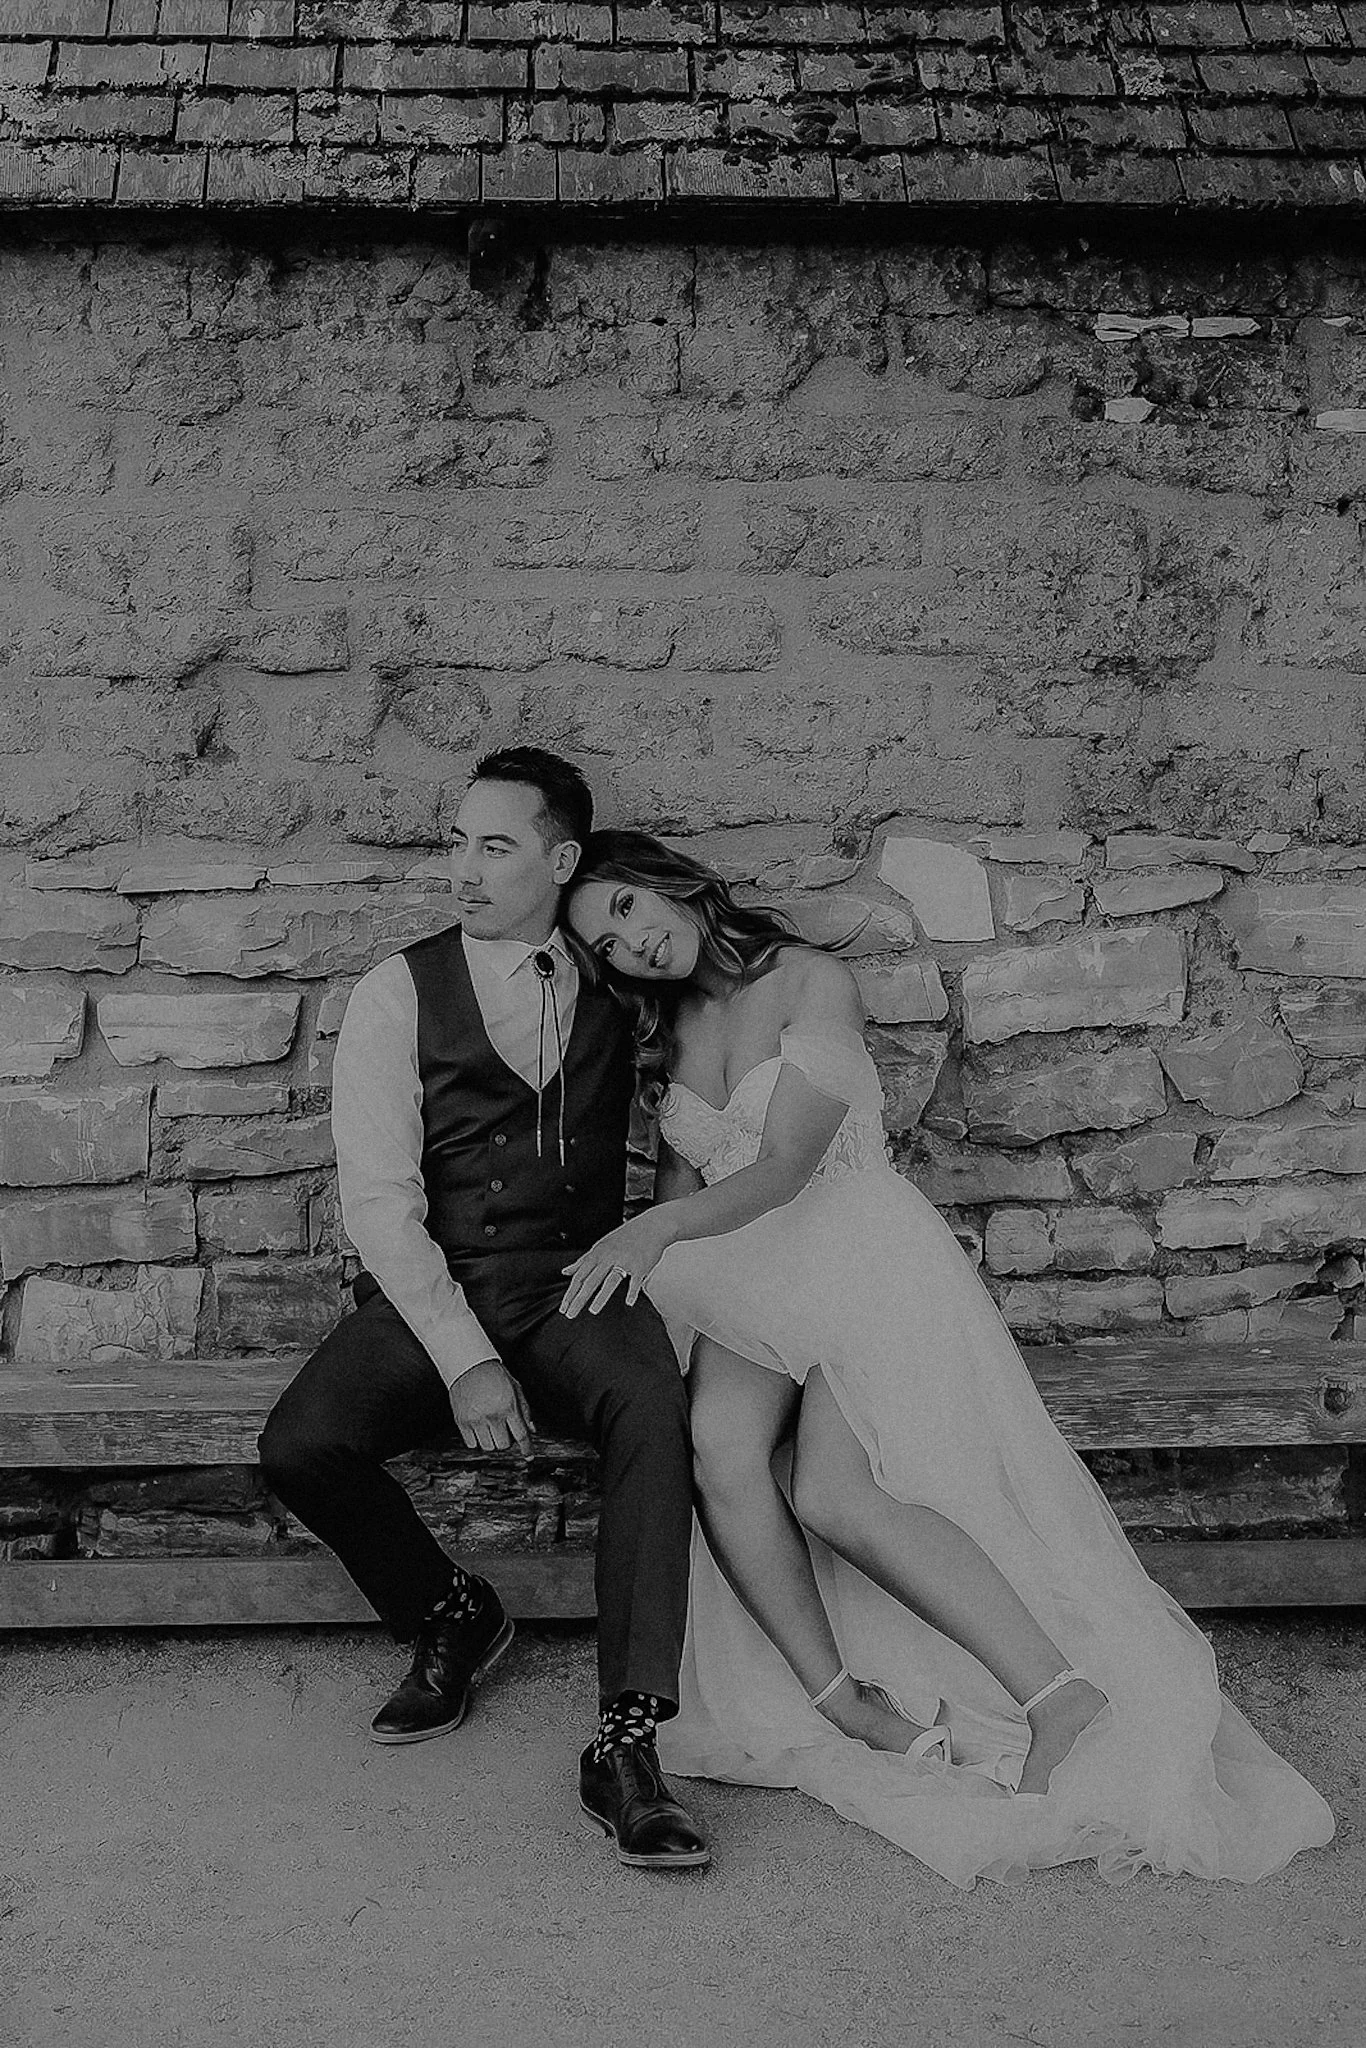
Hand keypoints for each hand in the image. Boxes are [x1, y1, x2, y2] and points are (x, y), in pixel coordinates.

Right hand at [447, 1356, 532, 1452]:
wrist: (468, 1365)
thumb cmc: (494, 1374)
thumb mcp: (515, 1388)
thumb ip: (525, 1410)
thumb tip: (532, 1429)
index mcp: (508, 1406)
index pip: (521, 1435)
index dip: (527, 1448)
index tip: (529, 1456)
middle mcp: (492, 1415)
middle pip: (504, 1445)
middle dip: (507, 1441)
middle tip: (505, 1430)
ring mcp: (475, 1420)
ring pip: (488, 1447)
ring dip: (492, 1442)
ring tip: (491, 1428)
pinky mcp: (461, 1421)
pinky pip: (471, 1444)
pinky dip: (477, 1441)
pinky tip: (479, 1429)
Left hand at [559, 1211, 676, 1319]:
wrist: (652, 1226)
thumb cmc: (625, 1237)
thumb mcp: (601, 1246)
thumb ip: (583, 1260)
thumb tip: (565, 1272)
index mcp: (598, 1253)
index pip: (579, 1276)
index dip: (570, 1293)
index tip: (563, 1308)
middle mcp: (609, 1257)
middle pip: (591, 1280)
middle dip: (579, 1298)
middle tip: (570, 1315)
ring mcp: (625, 1261)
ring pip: (610, 1280)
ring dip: (602, 1296)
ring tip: (593, 1311)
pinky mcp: (640, 1266)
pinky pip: (635, 1281)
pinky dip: (632, 1292)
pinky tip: (629, 1302)